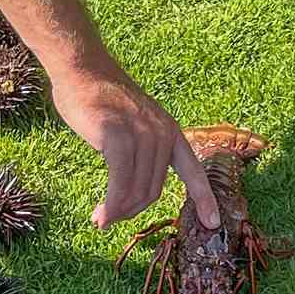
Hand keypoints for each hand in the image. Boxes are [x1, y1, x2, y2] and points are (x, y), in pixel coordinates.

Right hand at [49, 63, 218, 234]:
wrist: (81, 69)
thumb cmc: (100, 101)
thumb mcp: (133, 125)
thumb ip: (141, 152)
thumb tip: (132, 192)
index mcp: (171, 132)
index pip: (194, 172)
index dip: (204, 200)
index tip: (213, 224)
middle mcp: (162, 134)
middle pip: (153, 191)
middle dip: (132, 211)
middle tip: (110, 220)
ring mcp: (142, 135)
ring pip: (137, 191)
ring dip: (118, 211)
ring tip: (101, 220)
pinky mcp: (119, 138)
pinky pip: (120, 183)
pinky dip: (111, 204)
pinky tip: (101, 215)